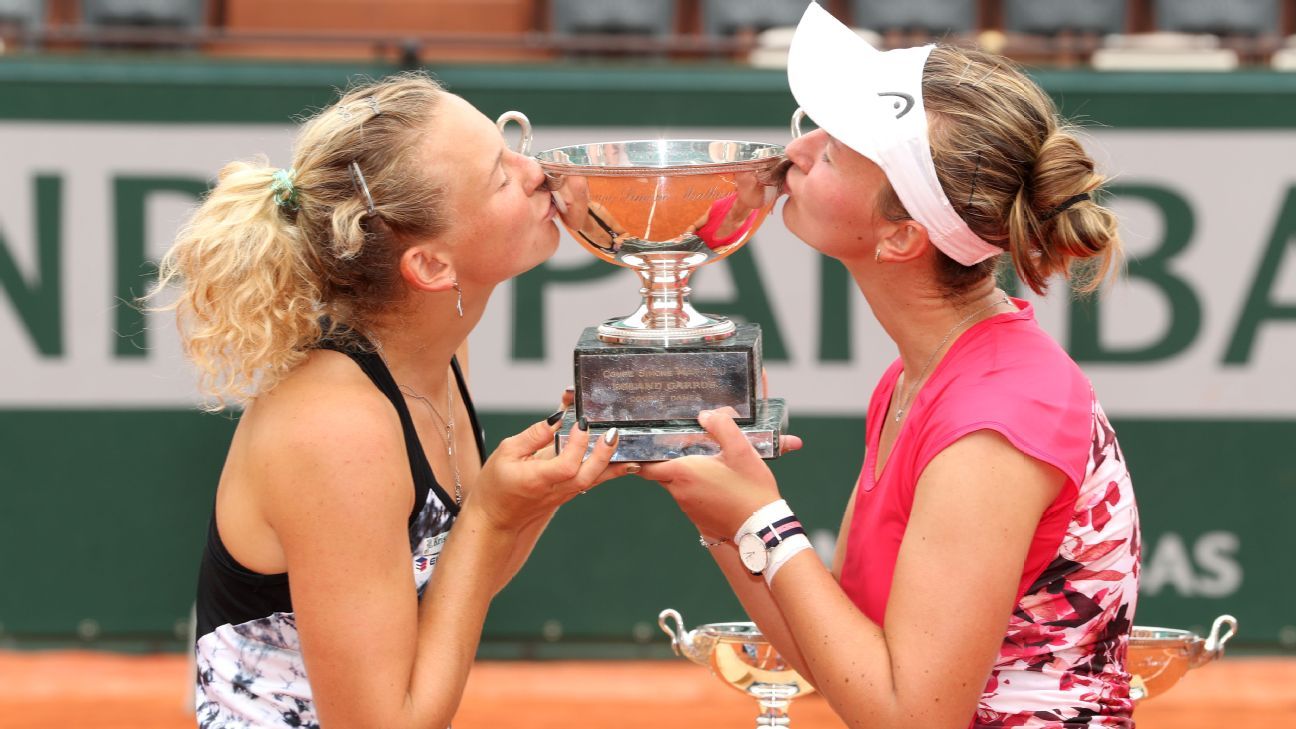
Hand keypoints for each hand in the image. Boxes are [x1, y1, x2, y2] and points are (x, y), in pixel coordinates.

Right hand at [468, 414, 627, 532]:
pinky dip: (609, 470)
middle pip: (586, 476)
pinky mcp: (569, 493)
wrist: (496, 520)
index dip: (577, 445)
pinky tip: (627, 460)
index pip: (566, 465)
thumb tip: (557, 417)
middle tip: (612, 432)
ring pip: (594, 480)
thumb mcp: (506, 453)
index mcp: (536, 479)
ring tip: (625, 443)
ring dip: (613, 462)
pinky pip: (592, 481)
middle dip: (603, 454)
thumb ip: (533, 435)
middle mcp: (554, 490)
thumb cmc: (497, 485)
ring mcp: (564, 494)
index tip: (581, 423)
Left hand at [638, 407, 801, 539]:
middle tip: (689, 449)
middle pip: (662, 473)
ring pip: (677, 486)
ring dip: (687, 476)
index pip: (646, 467)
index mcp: (684, 473)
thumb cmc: (751, 489)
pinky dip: (697, 489)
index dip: (644, 456)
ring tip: (710, 465)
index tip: (649, 446)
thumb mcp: (741, 449)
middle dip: (670, 460)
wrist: (762, 526)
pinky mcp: (699, 519)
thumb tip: (706, 415)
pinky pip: (690, 499)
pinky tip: (719, 483)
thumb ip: (721, 426)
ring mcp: (688, 508)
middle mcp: (680, 492)